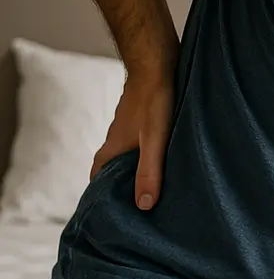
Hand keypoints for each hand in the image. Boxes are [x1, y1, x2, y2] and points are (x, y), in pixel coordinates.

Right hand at [90, 65, 176, 210]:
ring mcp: (131, 129)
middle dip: (124, 190)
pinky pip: (144, 145)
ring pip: (131, 157)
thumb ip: (149, 171)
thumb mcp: (154, 140)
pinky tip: (170, 162)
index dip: (102, 199)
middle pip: (114, 171)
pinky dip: (151, 157)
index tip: (112, 218)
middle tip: (141, 211)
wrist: (157, 60)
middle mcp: (117, 140)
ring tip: (159, 191)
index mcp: (112, 149)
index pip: (98, 180)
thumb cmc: (155, 98)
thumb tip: (143, 205)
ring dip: (140, 173)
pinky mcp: (146, 120)